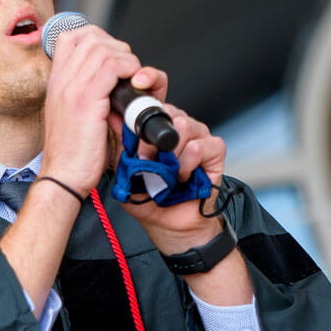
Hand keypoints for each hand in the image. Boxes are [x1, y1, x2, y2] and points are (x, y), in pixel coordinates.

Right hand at [40, 24, 168, 194]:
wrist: (64, 177)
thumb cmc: (74, 153)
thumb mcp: (77, 115)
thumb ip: (91, 95)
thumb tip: (118, 85)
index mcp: (57, 81)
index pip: (70, 36)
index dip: (98, 39)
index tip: (114, 57)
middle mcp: (61, 80)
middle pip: (90, 36)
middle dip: (117, 47)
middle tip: (128, 70)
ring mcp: (71, 87)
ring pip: (103, 48)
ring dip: (126, 59)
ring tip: (132, 80)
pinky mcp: (86, 100)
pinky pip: (112, 66)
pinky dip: (128, 69)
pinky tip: (133, 86)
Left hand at [116, 103, 227, 253]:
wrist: (171, 223)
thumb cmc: (151, 198)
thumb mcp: (127, 172)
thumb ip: (123, 148)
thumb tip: (115, 123)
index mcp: (160, 129)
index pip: (153, 107)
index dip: (142, 115)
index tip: (134, 131)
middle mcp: (181, 129)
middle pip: (170, 113)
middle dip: (153, 139)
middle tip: (148, 160)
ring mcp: (200, 137)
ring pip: (185, 126)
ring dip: (172, 153)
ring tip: (168, 172)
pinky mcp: (215, 150)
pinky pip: (199, 146)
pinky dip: (187, 162)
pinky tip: (183, 176)